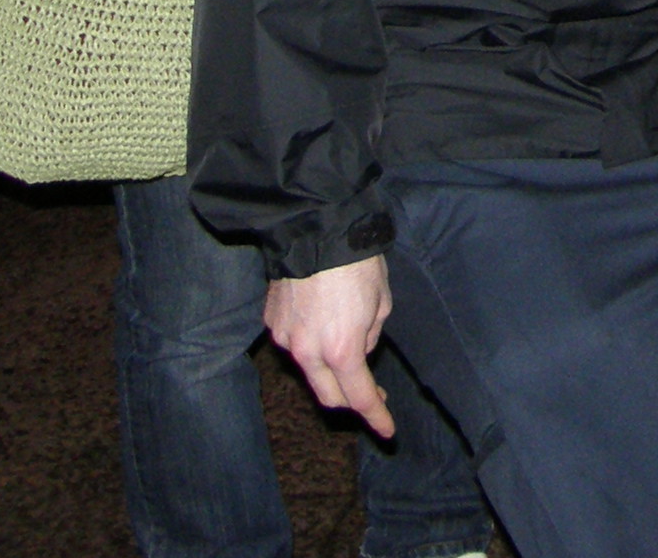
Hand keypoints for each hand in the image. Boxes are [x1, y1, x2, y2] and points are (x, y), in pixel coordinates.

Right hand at [264, 258, 394, 434]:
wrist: (315, 227)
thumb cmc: (357, 263)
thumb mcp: (381, 302)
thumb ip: (371, 336)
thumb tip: (359, 349)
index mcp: (341, 350)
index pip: (359, 396)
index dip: (376, 416)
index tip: (387, 430)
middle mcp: (307, 352)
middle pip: (328, 395)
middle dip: (351, 400)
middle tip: (371, 392)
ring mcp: (284, 338)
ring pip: (308, 369)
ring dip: (328, 367)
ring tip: (345, 341)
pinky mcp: (270, 321)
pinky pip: (293, 343)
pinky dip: (309, 342)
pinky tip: (320, 321)